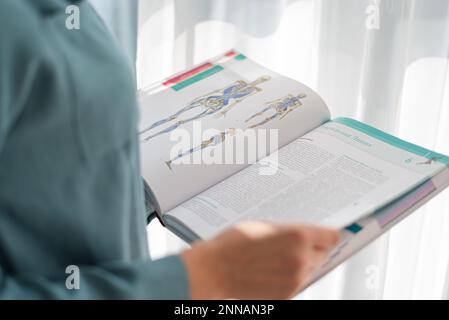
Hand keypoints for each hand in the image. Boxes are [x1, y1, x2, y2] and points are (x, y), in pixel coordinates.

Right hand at [181, 221, 339, 298]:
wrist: (215, 270)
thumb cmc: (234, 244)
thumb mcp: (264, 226)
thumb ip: (289, 231)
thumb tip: (305, 235)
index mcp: (298, 236)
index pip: (332, 236)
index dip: (328, 235)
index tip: (328, 235)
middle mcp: (302, 258)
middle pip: (324, 254)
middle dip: (313, 249)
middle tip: (295, 246)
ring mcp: (296, 279)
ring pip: (311, 269)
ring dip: (302, 264)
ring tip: (277, 258)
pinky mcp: (288, 294)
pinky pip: (298, 283)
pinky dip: (291, 277)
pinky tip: (272, 270)